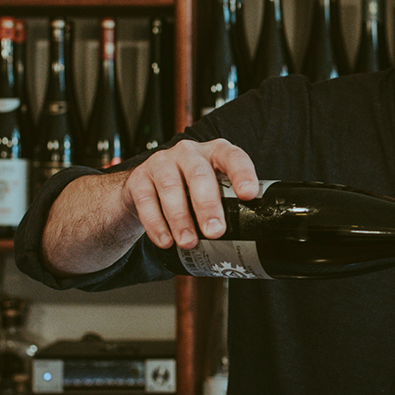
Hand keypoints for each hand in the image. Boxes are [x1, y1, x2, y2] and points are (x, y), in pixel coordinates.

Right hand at [122, 138, 259, 249]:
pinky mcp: (140, 178)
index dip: (242, 174)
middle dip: (208, 205)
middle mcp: (189, 152)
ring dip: (180, 218)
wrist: (147, 188)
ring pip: (171, 187)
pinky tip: (165, 240)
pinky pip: (146, 200)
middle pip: (199, 174)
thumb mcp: (213, 189)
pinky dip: (156, 224)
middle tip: (215, 231)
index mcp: (215, 152)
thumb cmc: (190, 190)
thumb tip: (254, 237)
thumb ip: (230, 203)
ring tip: (189, 242)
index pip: (233, 157)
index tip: (248, 194)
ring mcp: (162, 162)